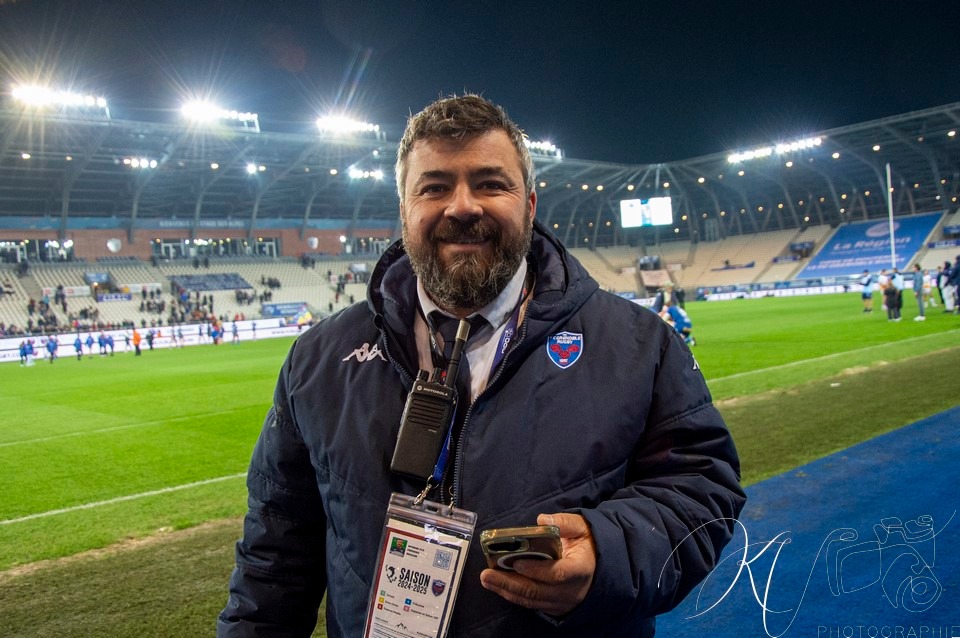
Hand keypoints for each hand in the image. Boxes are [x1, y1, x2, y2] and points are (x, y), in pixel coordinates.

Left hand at [479, 512, 595, 615]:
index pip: (558, 574)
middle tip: (487, 574)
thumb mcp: (581, 527)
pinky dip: (514, 595)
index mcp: (581, 569)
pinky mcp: (554, 607)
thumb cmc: (586, 543)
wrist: (598, 566)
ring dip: (507, 590)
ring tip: (487, 579)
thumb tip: (542, 520)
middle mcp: (572, 590)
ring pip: (532, 600)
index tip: (517, 562)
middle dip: (510, 583)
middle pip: (538, 591)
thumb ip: (564, 522)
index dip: (537, 570)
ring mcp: (563, 602)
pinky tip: (498, 585)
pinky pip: (532, 604)